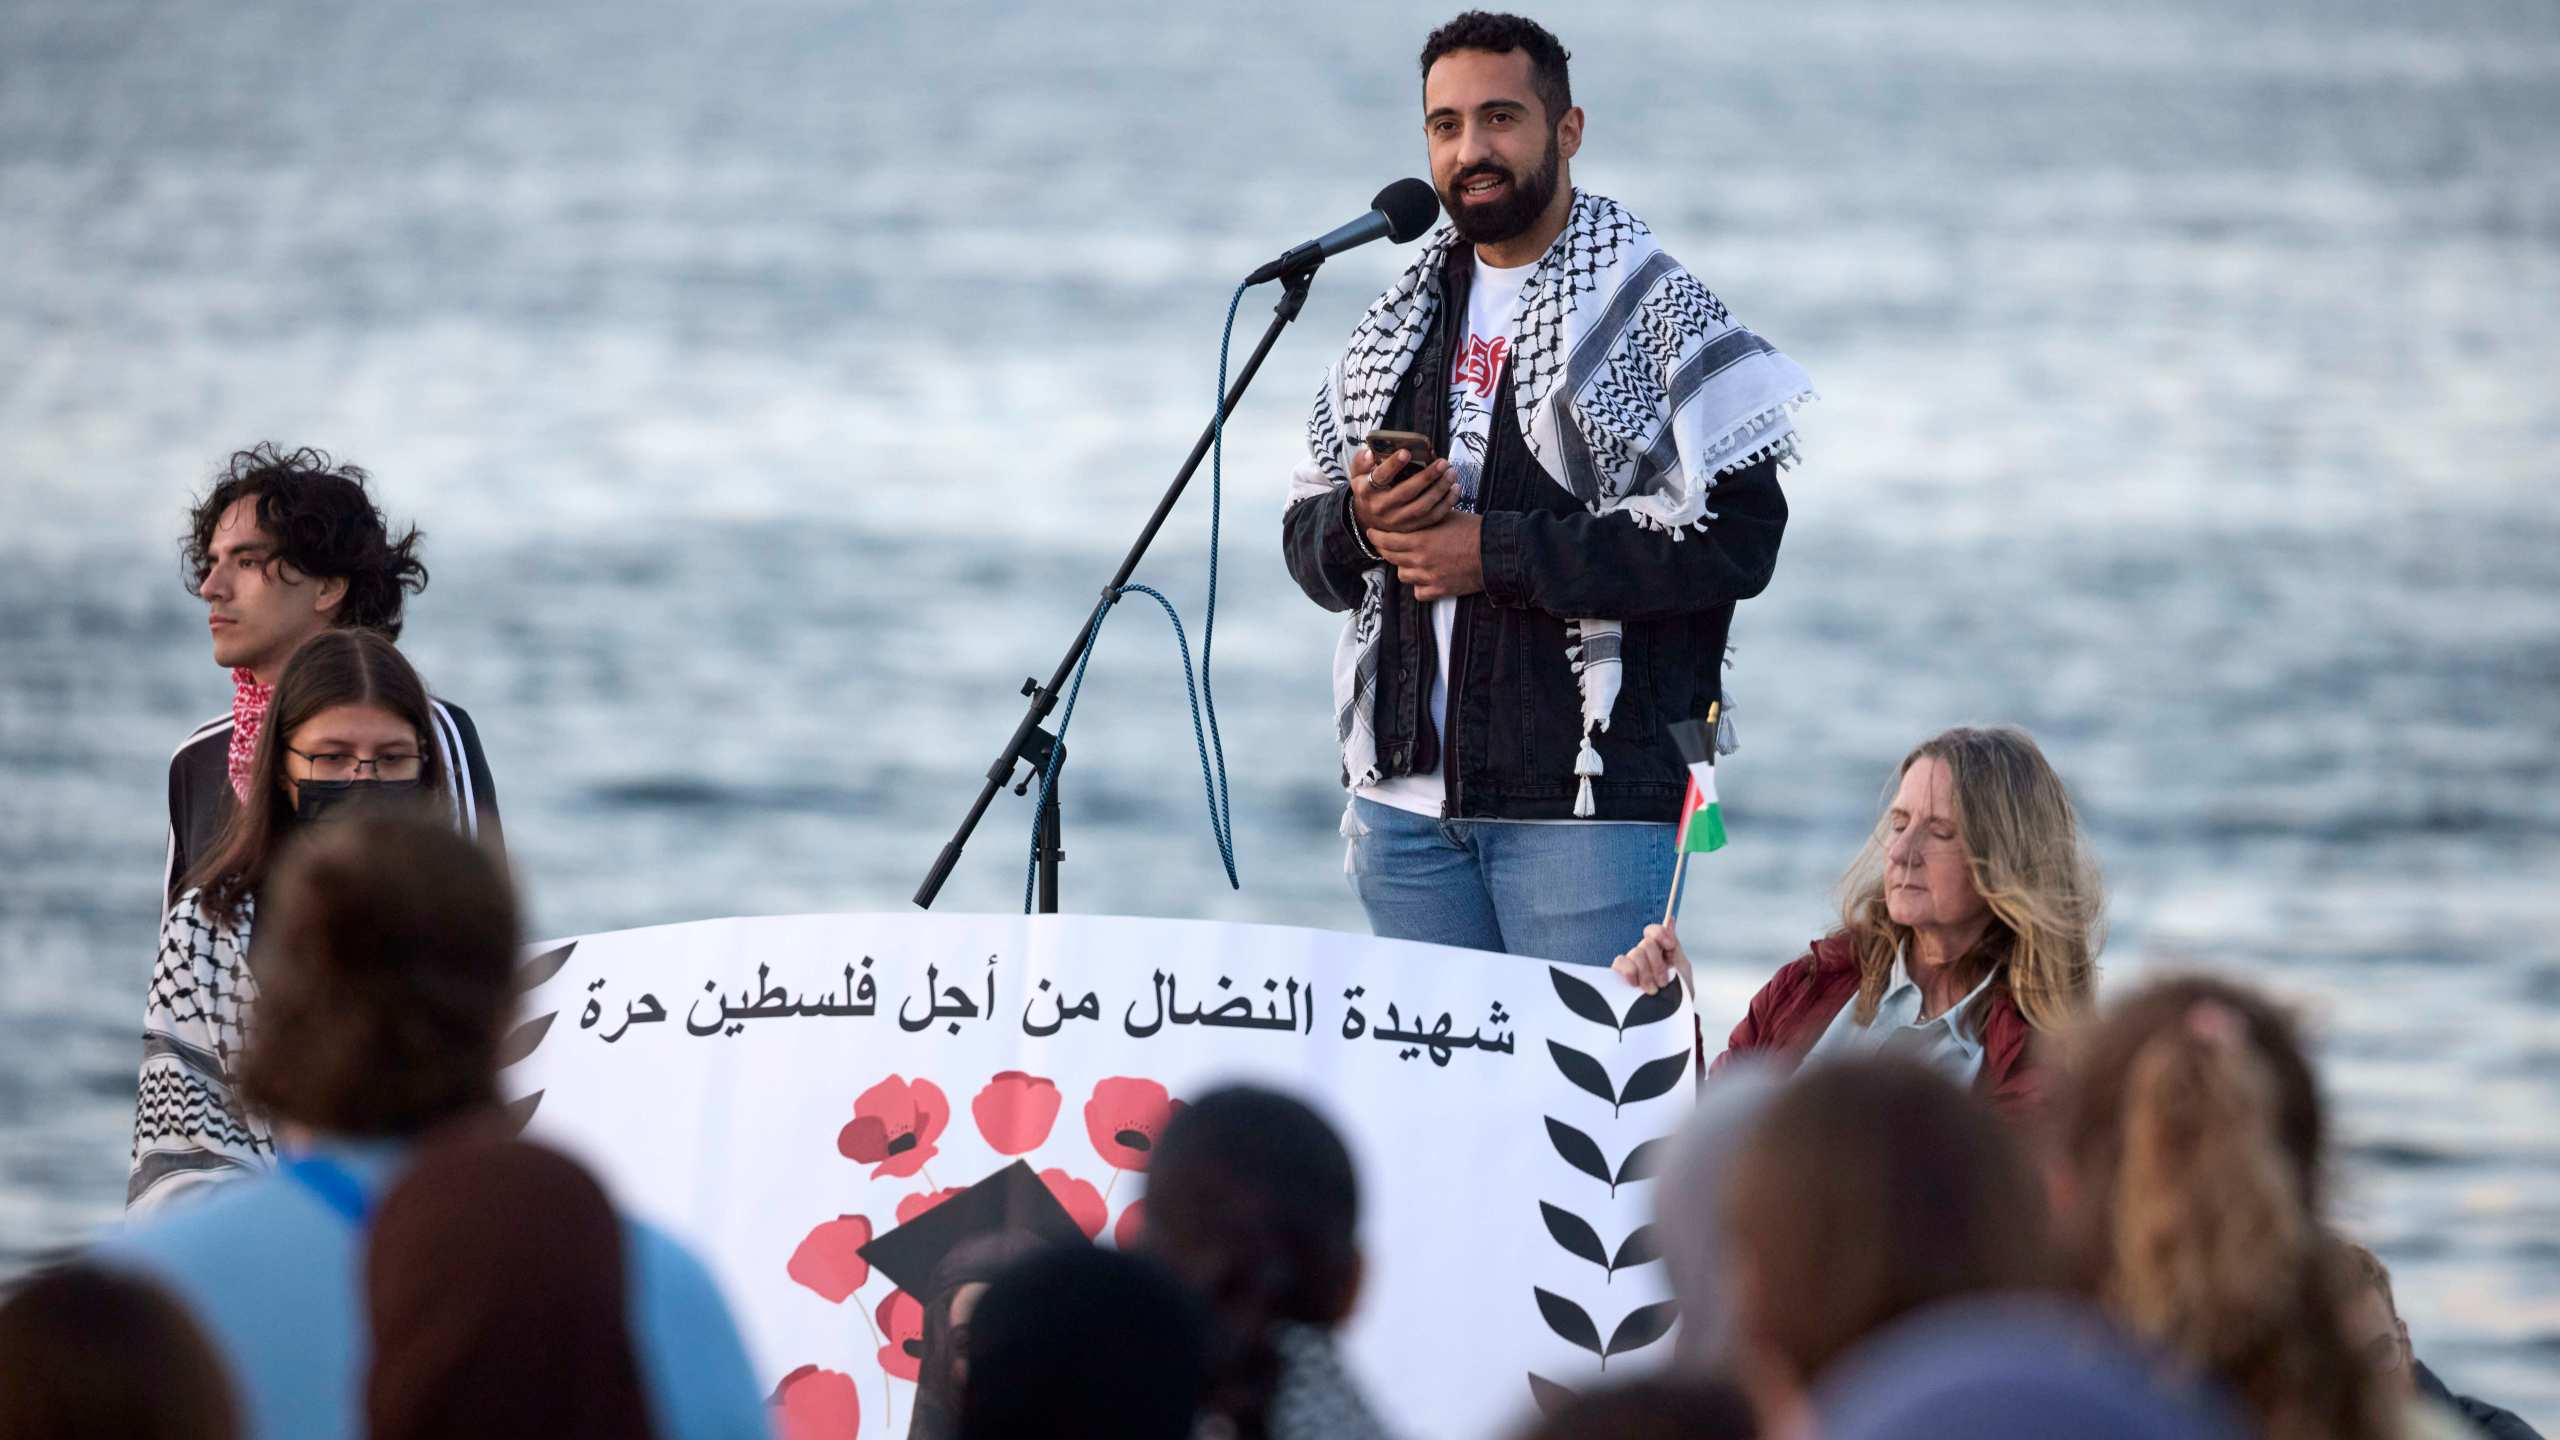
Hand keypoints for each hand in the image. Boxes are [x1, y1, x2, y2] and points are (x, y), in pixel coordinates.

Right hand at [1349, 446, 1456, 535]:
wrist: (1367, 518)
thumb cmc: (1367, 488)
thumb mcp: (1358, 474)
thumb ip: (1361, 461)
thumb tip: (1370, 452)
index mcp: (1367, 491)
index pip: (1379, 477)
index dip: (1393, 465)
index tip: (1406, 452)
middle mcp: (1381, 508)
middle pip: (1406, 492)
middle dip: (1426, 477)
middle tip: (1442, 462)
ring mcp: (1397, 521)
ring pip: (1422, 507)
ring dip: (1439, 490)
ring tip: (1451, 473)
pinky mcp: (1411, 528)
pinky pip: (1432, 518)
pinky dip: (1446, 504)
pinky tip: (1455, 488)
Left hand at [1368, 513, 1483, 601]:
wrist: (1495, 552)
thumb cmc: (1474, 530)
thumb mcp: (1447, 516)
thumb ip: (1426, 517)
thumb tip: (1415, 509)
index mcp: (1420, 539)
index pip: (1386, 540)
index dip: (1377, 537)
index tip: (1373, 534)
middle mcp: (1420, 560)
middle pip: (1391, 558)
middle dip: (1386, 550)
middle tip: (1387, 545)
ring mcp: (1429, 577)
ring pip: (1403, 575)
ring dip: (1404, 567)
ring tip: (1411, 560)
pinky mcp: (1440, 590)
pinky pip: (1419, 593)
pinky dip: (1420, 586)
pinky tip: (1425, 578)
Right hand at [1612, 921, 1692, 995]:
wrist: (1671, 1017)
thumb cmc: (1679, 994)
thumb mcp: (1682, 968)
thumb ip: (1674, 945)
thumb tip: (1670, 919)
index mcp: (1659, 950)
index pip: (1652, 931)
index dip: (1660, 934)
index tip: (1669, 948)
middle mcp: (1643, 955)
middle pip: (1646, 944)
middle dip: (1657, 964)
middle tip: (1663, 982)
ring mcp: (1631, 966)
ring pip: (1635, 953)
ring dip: (1646, 973)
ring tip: (1653, 990)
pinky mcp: (1619, 976)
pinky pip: (1620, 962)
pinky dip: (1629, 971)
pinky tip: (1634, 984)